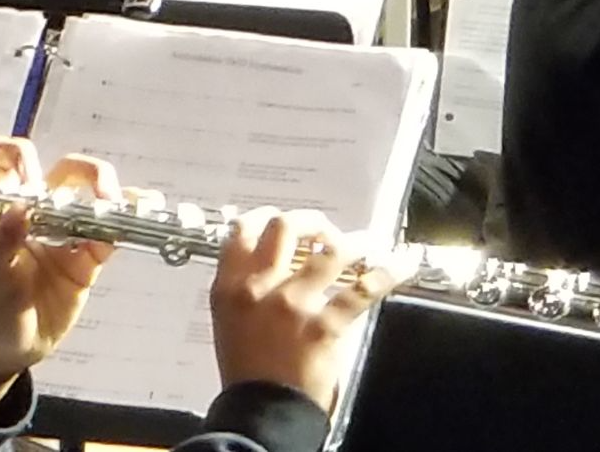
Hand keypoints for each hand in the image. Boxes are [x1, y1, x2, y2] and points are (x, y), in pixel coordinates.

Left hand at [0, 139, 118, 415]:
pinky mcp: (86, 262)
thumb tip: (19, 207)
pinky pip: (108, 238)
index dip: (19, 154)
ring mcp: (65, 234)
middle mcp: (39, 211)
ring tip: (127, 201)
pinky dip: (125, 225)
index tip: (33, 176)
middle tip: (102, 192)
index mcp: (6, 203)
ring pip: (92, 200)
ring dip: (113, 194)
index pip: (7, 158)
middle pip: (65, 172)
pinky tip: (142, 216)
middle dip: (87, 172)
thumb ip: (2, 240)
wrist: (8, 347)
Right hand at [210, 210, 408, 414]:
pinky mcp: (323, 326)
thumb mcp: (229, 321)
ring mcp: (292, 303)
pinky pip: (359, 292)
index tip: (282, 218)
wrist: (262, 412)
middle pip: (284, 228)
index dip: (266, 216)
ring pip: (327, 253)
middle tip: (325, 230)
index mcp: (229, 285)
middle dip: (310, 223)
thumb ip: (246, 291)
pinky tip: (399, 265)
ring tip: (366, 241)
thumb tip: (275, 271)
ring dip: (352, 243)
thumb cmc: (246, 373)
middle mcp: (258, 285)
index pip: (243, 230)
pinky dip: (384, 274)